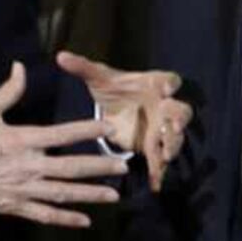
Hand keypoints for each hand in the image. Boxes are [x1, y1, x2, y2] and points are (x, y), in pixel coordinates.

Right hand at [0, 63, 128, 227]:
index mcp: (21, 139)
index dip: (88, 131)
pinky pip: (44, 215)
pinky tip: (84, 221)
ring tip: (114, 195)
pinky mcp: (13, 207)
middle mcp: (27, 166)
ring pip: (63, 193)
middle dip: (100, 167)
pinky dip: (65, 219)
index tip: (109, 129)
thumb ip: (8, 90)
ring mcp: (21, 189)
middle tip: (124, 167)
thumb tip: (20, 66)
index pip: (63, 134)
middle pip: (71, 167)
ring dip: (90, 195)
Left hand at [57, 51, 192, 191]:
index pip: (168, 80)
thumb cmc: (114, 90)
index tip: (166, 89)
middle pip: (181, 110)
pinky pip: (161, 161)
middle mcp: (163, 106)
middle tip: (174, 126)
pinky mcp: (155, 147)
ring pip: (175, 137)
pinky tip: (155, 185)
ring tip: (166, 155)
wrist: (118, 109)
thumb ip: (83, 67)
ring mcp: (162, 128)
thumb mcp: (99, 79)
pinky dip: (159, 173)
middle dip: (179, 118)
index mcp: (153, 85)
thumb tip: (60, 56)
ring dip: (173, 145)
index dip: (169, 84)